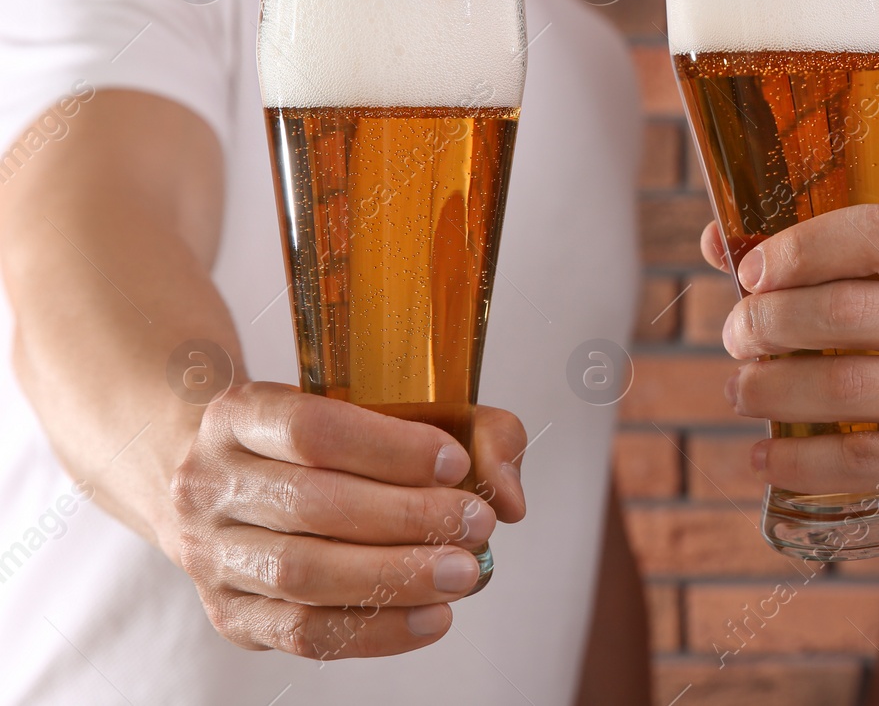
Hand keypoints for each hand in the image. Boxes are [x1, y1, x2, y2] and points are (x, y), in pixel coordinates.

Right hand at [162, 382, 526, 658]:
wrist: (224, 480)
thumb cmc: (328, 440)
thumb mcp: (387, 404)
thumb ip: (471, 427)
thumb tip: (509, 492)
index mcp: (238, 414)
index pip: (311, 428)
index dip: (389, 448)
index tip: (454, 462)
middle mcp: (209, 484)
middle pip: (312, 506)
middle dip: (407, 519)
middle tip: (476, 525)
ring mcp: (210, 555)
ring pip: (303, 575)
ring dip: (395, 578)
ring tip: (465, 573)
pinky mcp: (230, 613)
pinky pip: (302, 633)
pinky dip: (375, 631)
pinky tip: (432, 616)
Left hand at [701, 205, 878, 526]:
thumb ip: (823, 257)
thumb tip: (719, 242)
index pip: (878, 233)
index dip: (802, 249)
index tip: (751, 274)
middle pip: (849, 312)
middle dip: (770, 323)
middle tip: (737, 338)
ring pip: (849, 389)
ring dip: (773, 391)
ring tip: (740, 391)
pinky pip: (863, 460)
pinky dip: (798, 460)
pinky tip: (765, 454)